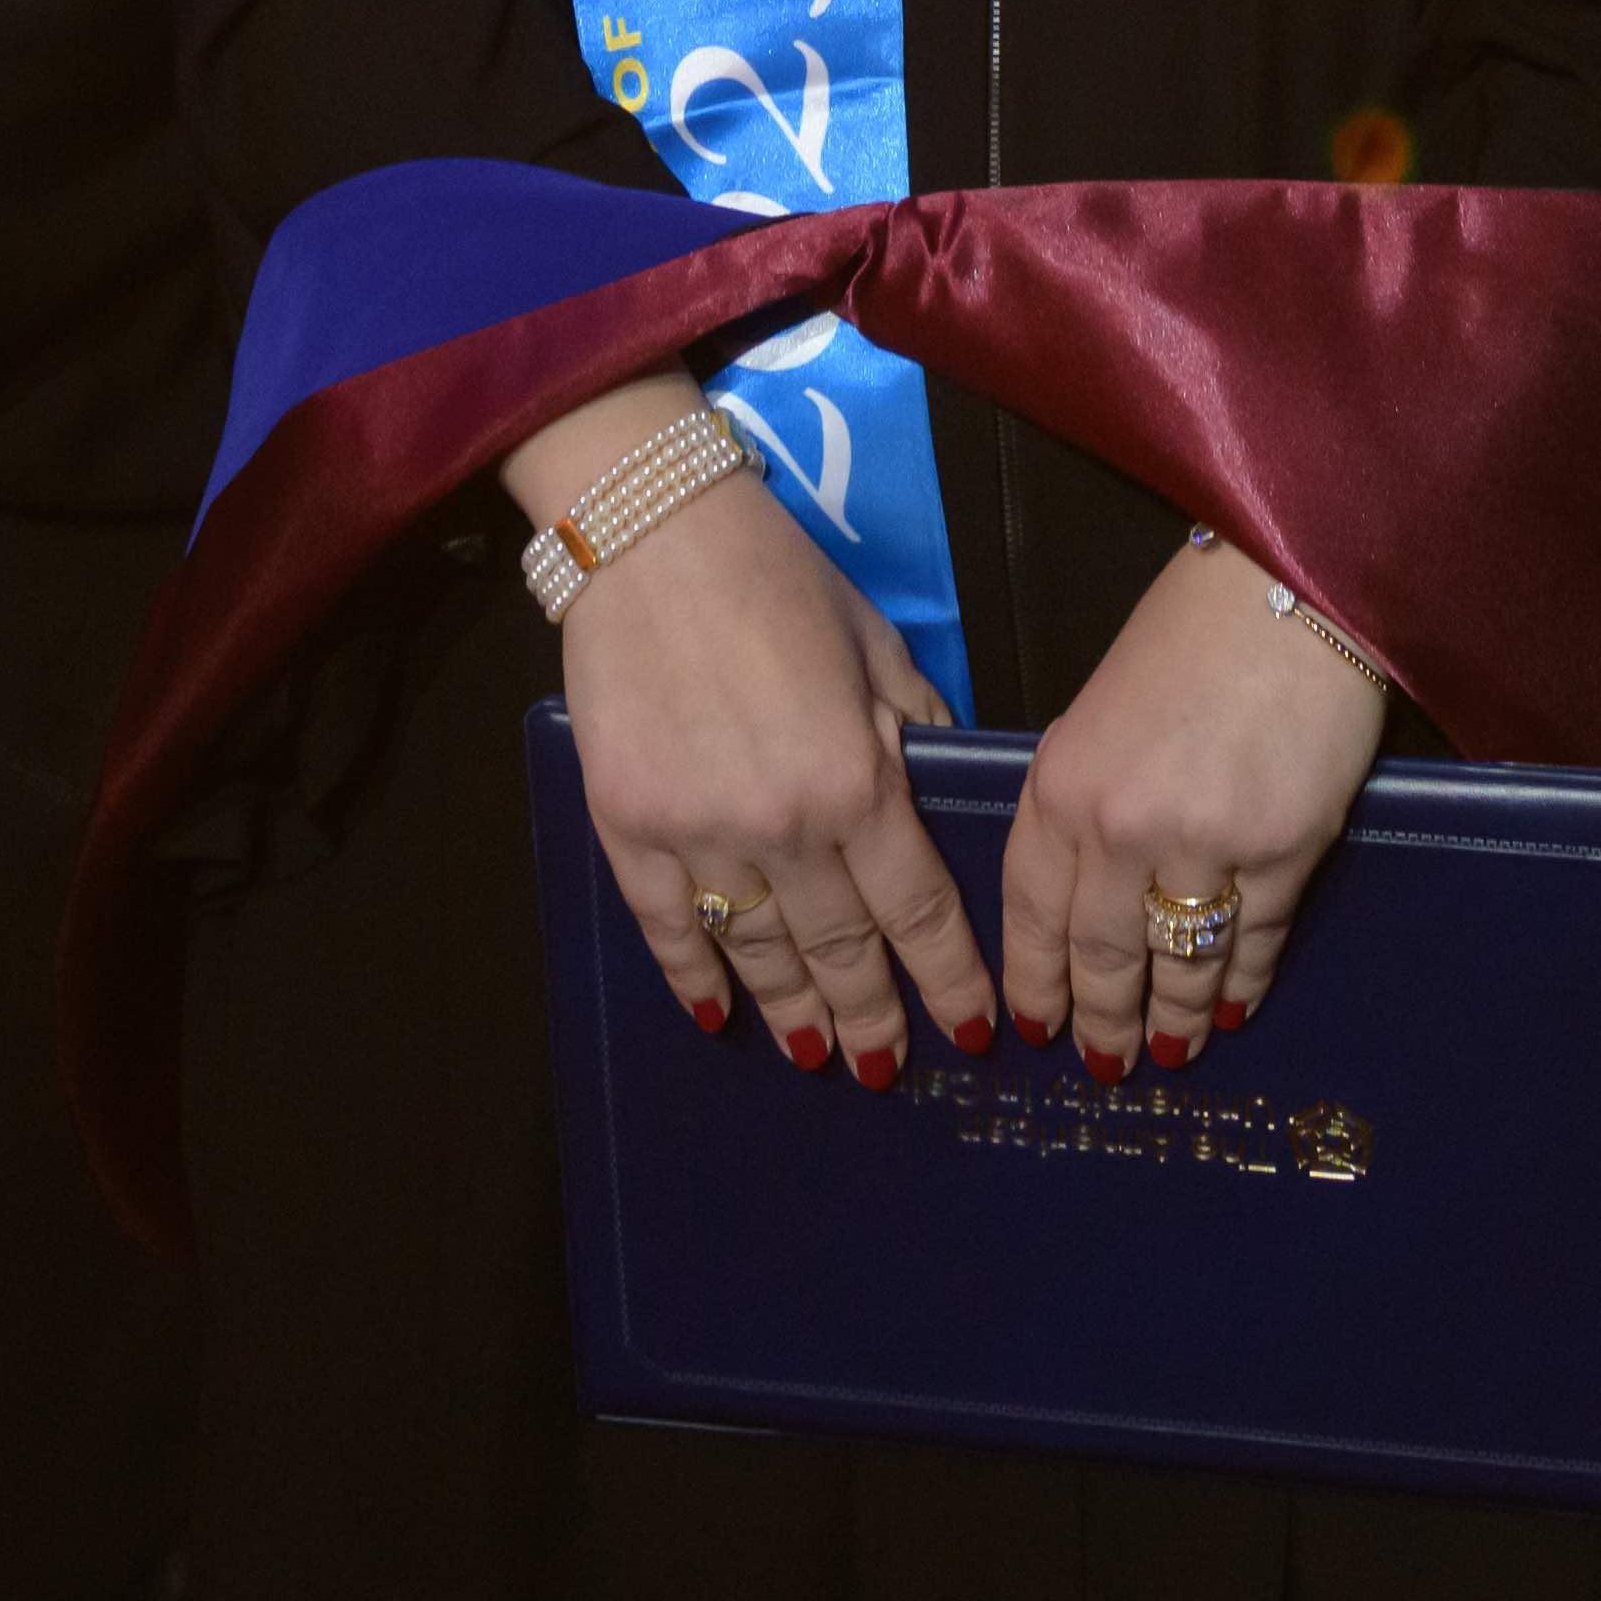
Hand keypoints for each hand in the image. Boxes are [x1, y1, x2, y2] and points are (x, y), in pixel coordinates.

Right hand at [521, 376, 985, 1081]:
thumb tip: (943, 788)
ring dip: (791, 1010)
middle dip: (872, 1013)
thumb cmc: (778, 580)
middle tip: (888, 1065)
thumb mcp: (878, 647)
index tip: (972, 1029)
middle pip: (841, 948)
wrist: (654, 536)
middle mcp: (786, 827)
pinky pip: (667, 925)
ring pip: (758, 950)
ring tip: (815, 1053)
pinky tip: (716, 1012)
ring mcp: (700, 834)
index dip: (948, 980)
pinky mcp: (628, 825)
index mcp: (860, 781)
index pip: (918, 911)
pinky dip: (692, 976)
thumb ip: (915, 728)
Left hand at [996, 539, 1385, 1070]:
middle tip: (1105, 1061)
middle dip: (1100, 1021)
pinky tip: (1234, 1008)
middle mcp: (1119, 828)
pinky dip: (1241, 984)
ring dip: (1172, 1018)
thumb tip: (1081, 882)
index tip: (1033, 1025)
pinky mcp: (1282, 855)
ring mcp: (1202, 847)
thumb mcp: (1098, 711)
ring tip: (1171, 1050)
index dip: (1034, 980)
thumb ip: (1082, 797)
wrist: (1285, 594)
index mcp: (1060, 786)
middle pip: (1098, 958)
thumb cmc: (1189, 638)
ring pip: (1175, 966)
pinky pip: (1252, 944)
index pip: (1030, 912)